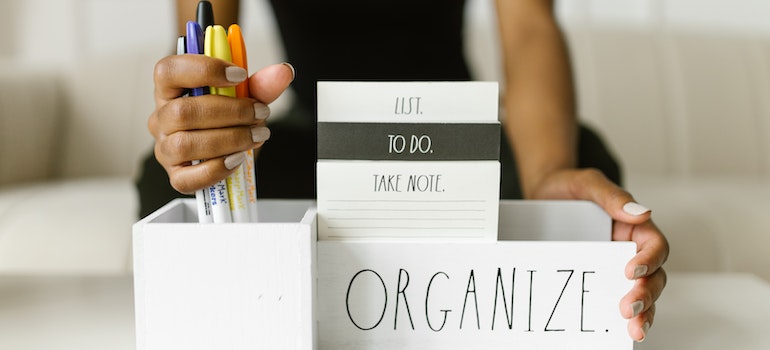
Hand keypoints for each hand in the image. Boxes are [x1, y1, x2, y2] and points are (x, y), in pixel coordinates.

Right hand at [148, 54, 293, 193]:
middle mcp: (161, 118)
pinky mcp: (176, 176)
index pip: (168, 70)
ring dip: (228, 139)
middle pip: (182, 112)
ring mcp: (165, 149)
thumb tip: (282, 72)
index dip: (203, 70)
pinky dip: (217, 169)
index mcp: (171, 89)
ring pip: (185, 144)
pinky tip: (237, 159)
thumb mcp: (246, 97)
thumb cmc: (229, 119)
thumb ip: (261, 84)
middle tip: (260, 112)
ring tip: (257, 135)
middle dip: (230, 112)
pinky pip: (188, 178)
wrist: (232, 150)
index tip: (239, 75)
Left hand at [530, 168, 668, 341]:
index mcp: (635, 227)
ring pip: (640, 292)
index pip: (655, 246)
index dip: (649, 260)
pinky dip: (618, 315)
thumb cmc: (569, 187)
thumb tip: (640, 212)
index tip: (631, 272)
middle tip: (629, 308)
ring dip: (643, 312)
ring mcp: (614, 266)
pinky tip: (616, 329)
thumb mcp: (588, 183)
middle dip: (647, 294)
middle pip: (653, 276)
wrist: (543, 195)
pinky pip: (612, 298)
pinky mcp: (597, 277)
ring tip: (633, 328)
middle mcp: (629, 249)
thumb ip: (611, 196)